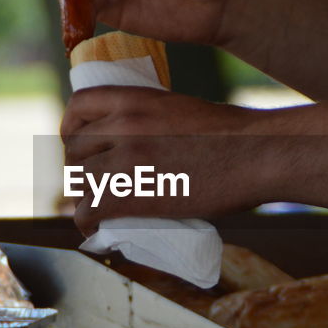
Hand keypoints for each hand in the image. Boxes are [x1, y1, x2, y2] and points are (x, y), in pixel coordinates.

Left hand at [61, 87, 275, 233]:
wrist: (256, 154)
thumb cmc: (231, 133)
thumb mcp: (179, 108)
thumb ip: (148, 119)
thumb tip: (132, 141)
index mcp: (134, 99)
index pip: (77, 107)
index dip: (71, 127)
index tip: (79, 142)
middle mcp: (123, 126)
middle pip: (76, 150)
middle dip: (82, 166)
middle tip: (97, 181)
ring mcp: (127, 161)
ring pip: (80, 181)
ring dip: (87, 196)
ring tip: (101, 206)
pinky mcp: (134, 195)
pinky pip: (89, 210)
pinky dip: (86, 222)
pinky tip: (95, 227)